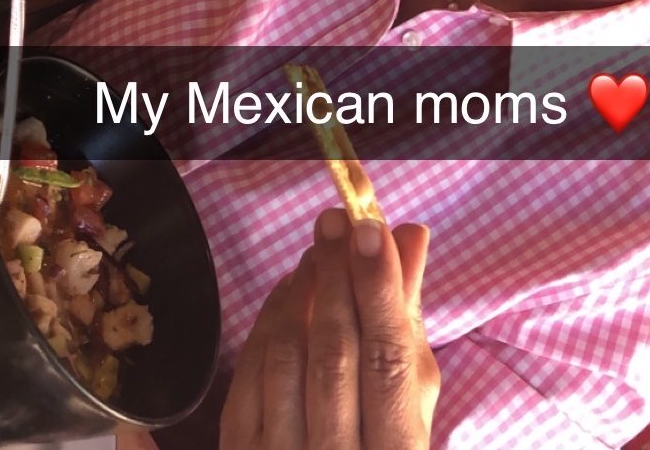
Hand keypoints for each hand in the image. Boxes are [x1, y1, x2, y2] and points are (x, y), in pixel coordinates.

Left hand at [221, 208, 439, 448]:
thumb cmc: (381, 441)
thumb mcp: (411, 398)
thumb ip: (408, 321)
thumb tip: (410, 235)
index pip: (388, 363)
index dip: (379, 291)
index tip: (371, 230)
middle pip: (332, 358)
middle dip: (334, 279)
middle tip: (334, 222)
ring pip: (285, 359)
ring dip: (300, 293)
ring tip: (316, 252)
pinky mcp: (239, 449)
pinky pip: (250, 373)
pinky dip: (268, 319)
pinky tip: (288, 289)